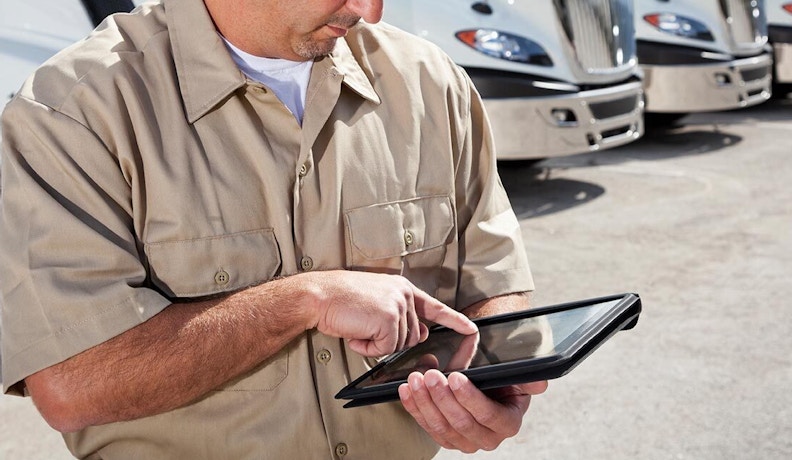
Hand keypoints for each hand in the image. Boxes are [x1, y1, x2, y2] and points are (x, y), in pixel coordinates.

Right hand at [308, 271, 476, 356]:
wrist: (319, 296)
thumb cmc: (340, 300)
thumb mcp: (376, 304)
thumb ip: (400, 316)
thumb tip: (421, 333)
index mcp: (402, 288)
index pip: (436, 307)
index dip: (455, 320)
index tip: (472, 330)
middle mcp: (403, 294)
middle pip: (413, 336)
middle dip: (388, 341)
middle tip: (364, 328)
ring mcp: (398, 305)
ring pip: (400, 345)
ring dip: (376, 344)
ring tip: (358, 327)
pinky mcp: (389, 319)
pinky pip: (386, 349)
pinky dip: (369, 349)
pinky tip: (356, 333)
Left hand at [398, 369, 547, 452]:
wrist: (489, 387)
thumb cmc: (503, 382)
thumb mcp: (518, 378)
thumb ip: (528, 380)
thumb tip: (539, 383)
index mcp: (507, 424)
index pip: (487, 414)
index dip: (469, 396)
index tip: (455, 376)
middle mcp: (486, 438)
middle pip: (460, 422)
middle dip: (442, 397)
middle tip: (431, 375)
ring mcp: (463, 441)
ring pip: (440, 426)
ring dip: (425, 402)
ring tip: (416, 379)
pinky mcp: (444, 437)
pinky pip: (426, 426)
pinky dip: (414, 407)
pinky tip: (406, 390)